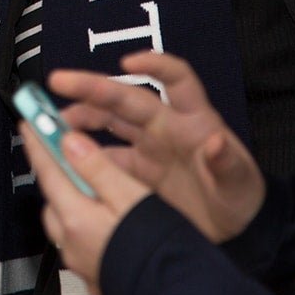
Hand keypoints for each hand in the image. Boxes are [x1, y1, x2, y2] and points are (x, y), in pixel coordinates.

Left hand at [19, 118, 151, 294]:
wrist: (175, 294)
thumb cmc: (157, 245)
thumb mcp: (130, 195)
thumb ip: (96, 168)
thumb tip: (68, 141)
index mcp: (75, 217)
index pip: (47, 170)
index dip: (38, 142)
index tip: (30, 120)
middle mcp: (70, 242)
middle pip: (53, 197)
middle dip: (54, 171)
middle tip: (62, 149)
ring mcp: (80, 262)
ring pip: (64, 221)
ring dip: (69, 199)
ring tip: (86, 184)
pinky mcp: (94, 276)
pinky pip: (78, 243)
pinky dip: (83, 225)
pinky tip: (103, 222)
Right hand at [48, 51, 264, 242]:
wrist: (235, 232)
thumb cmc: (241, 197)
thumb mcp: (239, 182)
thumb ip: (227, 162)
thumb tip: (217, 143)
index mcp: (192, 121)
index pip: (175, 79)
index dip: (154, 65)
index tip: (128, 62)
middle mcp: (165, 127)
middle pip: (124, 98)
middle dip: (92, 86)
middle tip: (59, 81)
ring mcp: (147, 149)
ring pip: (107, 123)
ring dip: (80, 117)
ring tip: (52, 121)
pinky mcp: (136, 173)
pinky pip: (103, 158)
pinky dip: (83, 156)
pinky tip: (64, 158)